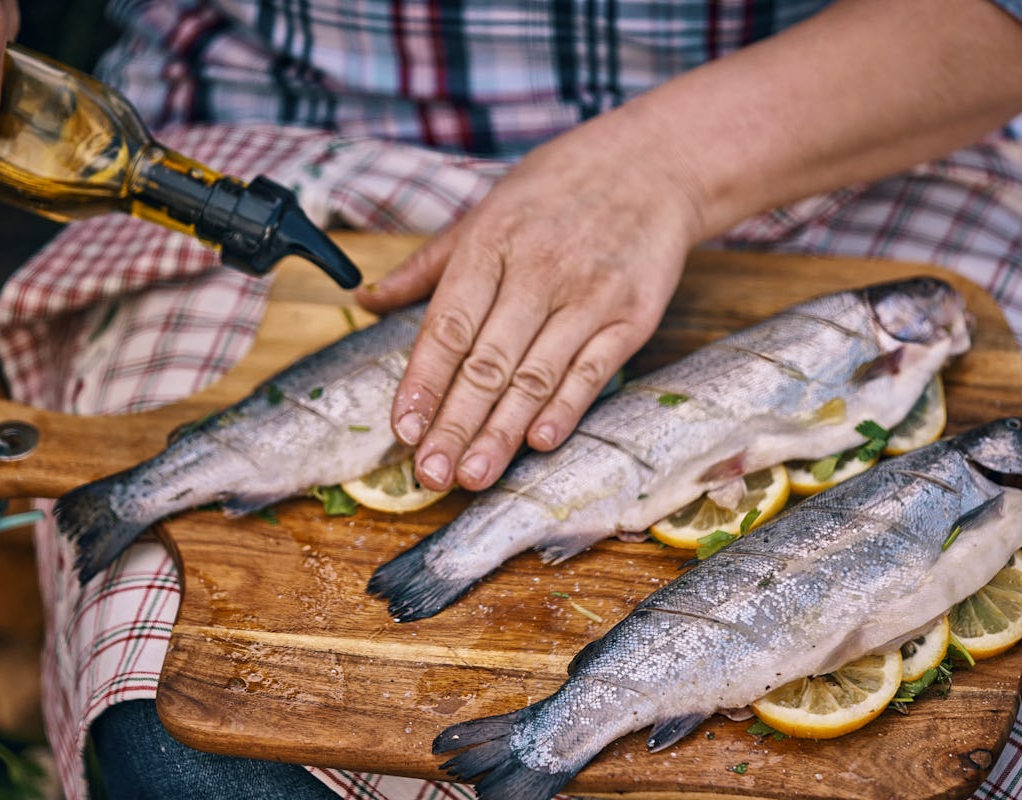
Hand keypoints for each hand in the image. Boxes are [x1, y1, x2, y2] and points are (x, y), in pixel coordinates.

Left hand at [357, 103, 704, 491]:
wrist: (652, 166)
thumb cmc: (559, 188)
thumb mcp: (486, 210)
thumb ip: (428, 263)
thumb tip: (368, 298)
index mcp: (490, 244)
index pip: (447, 327)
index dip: (422, 383)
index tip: (402, 429)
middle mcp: (537, 271)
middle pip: (486, 363)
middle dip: (454, 425)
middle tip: (431, 474)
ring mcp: (587, 296)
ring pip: (535, 377)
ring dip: (502, 432)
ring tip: (473, 475)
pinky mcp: (630, 317)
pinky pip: (592, 371)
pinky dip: (565, 408)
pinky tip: (539, 441)